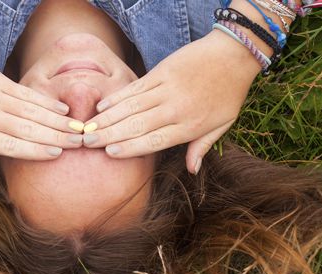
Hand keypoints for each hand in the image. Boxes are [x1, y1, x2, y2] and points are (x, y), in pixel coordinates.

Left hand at [0, 44, 85, 176]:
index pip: (11, 146)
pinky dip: (45, 102)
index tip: (57, 155)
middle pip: (28, 130)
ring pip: (32, 112)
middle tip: (80, 143)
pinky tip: (61, 109)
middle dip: (56, 138)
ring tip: (78, 128)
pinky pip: (26, 94)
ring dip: (57, 121)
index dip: (35, 151)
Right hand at [81, 31, 260, 172]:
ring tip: (88, 127)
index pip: (154, 141)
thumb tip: (192, 171)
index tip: (109, 153)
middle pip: (137, 125)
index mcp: (190, 126)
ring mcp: (166, 89)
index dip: (130, 148)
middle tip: (87, 142)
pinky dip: (116, 97)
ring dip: (107, 118)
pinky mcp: (161, 72)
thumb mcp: (223, 124)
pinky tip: (101, 106)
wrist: (234, 54)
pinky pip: (134, 88)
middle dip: (109, 135)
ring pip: (130, 107)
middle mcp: (175, 109)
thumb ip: (202, 147)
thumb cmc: (229, 92)